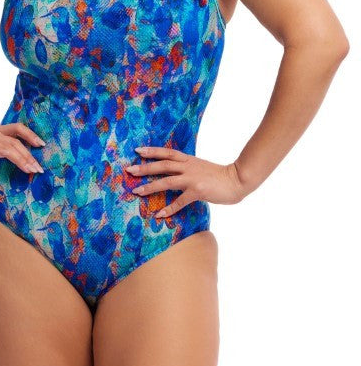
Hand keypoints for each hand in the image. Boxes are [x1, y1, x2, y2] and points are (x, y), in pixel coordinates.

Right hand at [0, 123, 45, 175]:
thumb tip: (21, 163)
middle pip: (18, 139)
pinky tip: (23, 166)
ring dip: (26, 158)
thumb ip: (2, 153)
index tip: (42, 145)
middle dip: (31, 154)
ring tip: (34, 169)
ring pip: (13, 146)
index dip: (31, 135)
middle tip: (40, 167)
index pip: (18, 128)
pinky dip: (16, 158)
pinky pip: (3, 151)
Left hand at [125, 146, 245, 218]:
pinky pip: (180, 201)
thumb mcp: (200, 166)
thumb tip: (174, 171)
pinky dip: (169, 208)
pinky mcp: (198, 191)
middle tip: (129, 170)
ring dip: (150, 186)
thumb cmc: (219, 175)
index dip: (152, 151)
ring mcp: (192, 179)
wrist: (237, 179)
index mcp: (188, 160)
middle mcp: (188, 167)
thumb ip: (187, 167)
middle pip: (162, 165)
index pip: (167, 153)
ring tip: (136, 191)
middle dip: (145, 167)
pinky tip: (159, 214)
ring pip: (167, 181)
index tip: (137, 150)